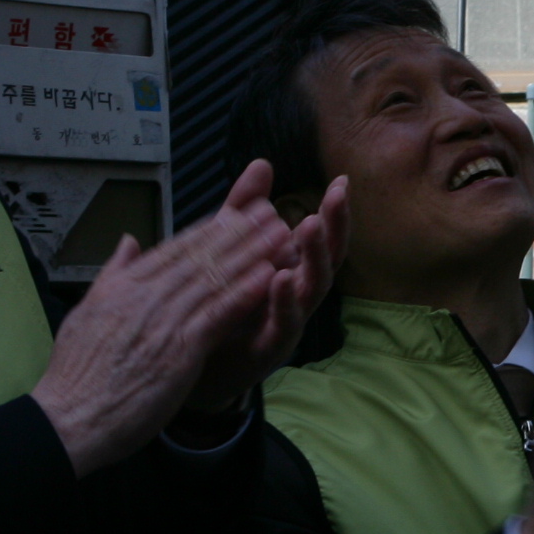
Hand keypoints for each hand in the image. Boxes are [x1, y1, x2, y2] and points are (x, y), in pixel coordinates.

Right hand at [29, 184, 306, 474]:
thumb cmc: (77, 377)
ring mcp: (161, 321)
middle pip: (199, 256)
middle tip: (271, 210)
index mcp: (123, 288)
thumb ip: (112, 275)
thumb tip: (128, 242)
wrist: (68, 419)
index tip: (237, 213)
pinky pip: (217, 314)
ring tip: (280, 234)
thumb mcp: (86, 314)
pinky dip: (243, 292)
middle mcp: (143, 296)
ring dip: (251, 254)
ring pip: (213, 278)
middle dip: (238, 231)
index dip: (210, 229)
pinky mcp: (178, 350)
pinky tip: (269, 276)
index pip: (173, 250)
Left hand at [179, 167, 346, 421]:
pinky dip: (283, 302)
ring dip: (312, 258)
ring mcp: (285, 324)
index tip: (341, 181)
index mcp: (290, 270)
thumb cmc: (219, 308)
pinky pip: (282, 325)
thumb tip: (262, 163)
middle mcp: (296, 296)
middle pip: (326, 260)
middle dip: (333, 228)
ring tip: (307, 225)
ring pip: (311, 290)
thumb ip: (244, 210)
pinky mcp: (268, 349)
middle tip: (336, 197)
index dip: (333, 213)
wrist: (192, 370)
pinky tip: (279, 278)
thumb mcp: (228, 251)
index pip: (320, 238)